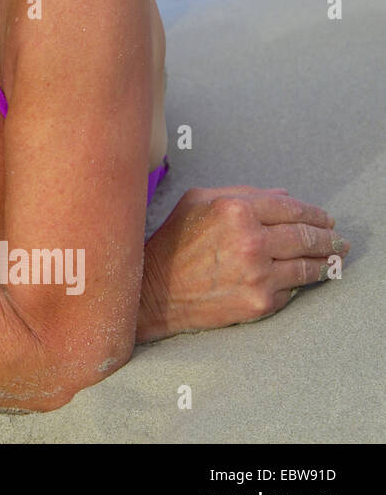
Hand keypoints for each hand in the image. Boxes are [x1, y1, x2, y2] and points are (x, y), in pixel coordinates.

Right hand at [140, 186, 347, 340]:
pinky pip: (293, 289)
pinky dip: (301, 283)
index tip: (326, 218)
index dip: (314, 213)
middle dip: (329, 238)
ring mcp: (258, 273)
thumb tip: (284, 196)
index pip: (292, 208)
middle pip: (306, 236)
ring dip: (326, 262)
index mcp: (235, 209)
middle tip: (339, 241)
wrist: (155, 290)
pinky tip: (308, 278)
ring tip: (334, 259)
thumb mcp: (197, 202)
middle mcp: (251, 240)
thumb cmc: (174, 243)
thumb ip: (242, 193)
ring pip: (308, 265)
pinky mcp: (261, 301)